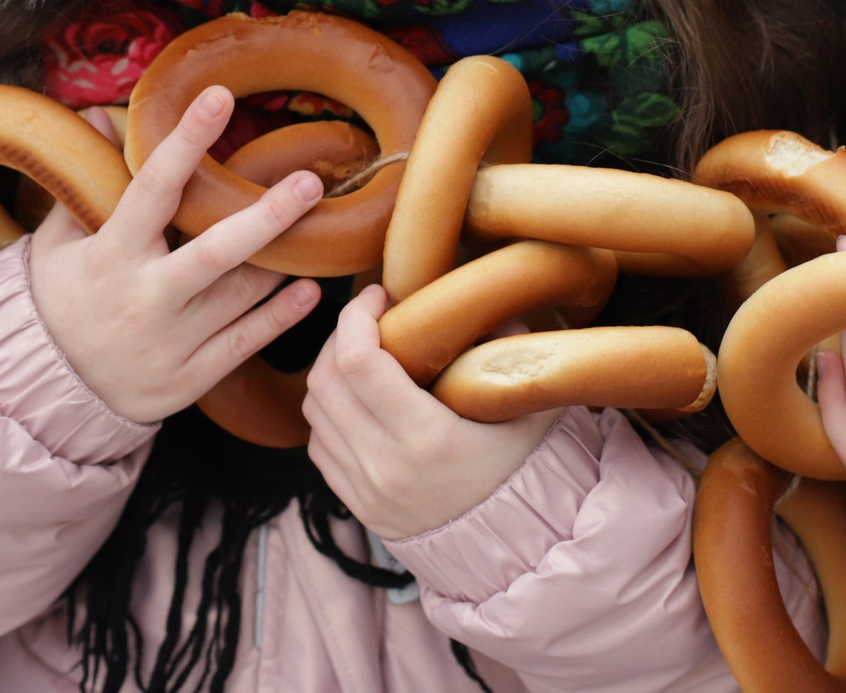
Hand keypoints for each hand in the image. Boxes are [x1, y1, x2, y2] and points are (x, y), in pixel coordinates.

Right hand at [28, 84, 324, 423]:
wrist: (46, 390)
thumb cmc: (56, 300)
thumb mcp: (55, 241)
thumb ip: (85, 183)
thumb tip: (98, 114)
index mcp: (112, 255)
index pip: (153, 188)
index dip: (186, 141)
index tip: (218, 98)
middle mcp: (146, 297)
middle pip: (218, 252)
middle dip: (267, 216)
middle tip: (309, 182)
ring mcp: (173, 342)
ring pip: (242, 295)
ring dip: (283, 260)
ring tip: (318, 225)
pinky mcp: (192, 377)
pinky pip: (246, 341)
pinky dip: (281, 315)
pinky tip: (309, 288)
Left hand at [302, 284, 559, 540]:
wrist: (514, 550)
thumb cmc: (526, 472)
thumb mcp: (531, 411)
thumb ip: (512, 352)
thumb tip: (494, 305)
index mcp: (426, 439)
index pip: (359, 362)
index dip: (355, 317)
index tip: (377, 296)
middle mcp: (385, 466)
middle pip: (326, 380)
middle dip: (339, 336)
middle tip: (369, 320)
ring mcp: (365, 489)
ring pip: (314, 410)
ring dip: (329, 371)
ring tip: (362, 354)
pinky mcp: (356, 504)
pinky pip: (318, 443)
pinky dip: (328, 411)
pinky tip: (358, 398)